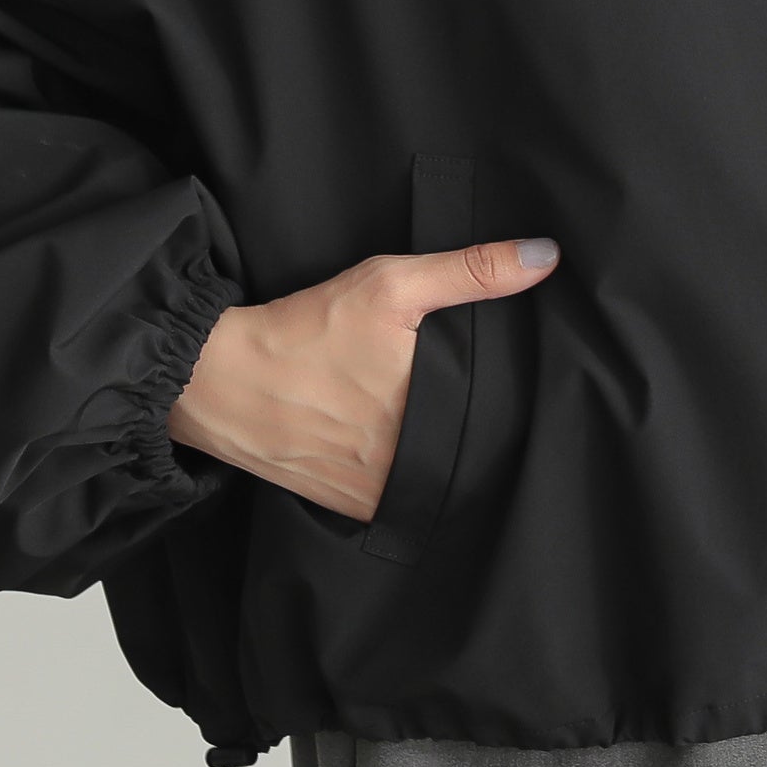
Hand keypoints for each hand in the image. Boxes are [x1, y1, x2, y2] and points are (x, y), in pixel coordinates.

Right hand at [166, 235, 559, 518]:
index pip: (506, 419)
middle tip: (479, 395)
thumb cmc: (308, 330)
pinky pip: (401, 498)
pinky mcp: (352, 509)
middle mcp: (413, 465)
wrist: (219, 379)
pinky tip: (404, 444)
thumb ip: (471, 271)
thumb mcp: (390, 284)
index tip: (520, 381)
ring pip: (438, 476)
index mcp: (434, 417)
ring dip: (444, 453)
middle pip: (472, 448)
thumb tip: (546, 257)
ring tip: (444, 419)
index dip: (516, 401)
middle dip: (479, 425)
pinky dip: (408, 475)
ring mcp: (381, 495)